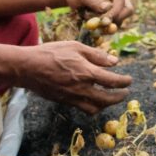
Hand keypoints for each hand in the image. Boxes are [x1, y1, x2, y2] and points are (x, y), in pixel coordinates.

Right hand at [17, 41, 132, 113]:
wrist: (26, 67)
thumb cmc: (51, 53)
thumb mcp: (76, 47)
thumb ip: (96, 55)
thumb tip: (114, 61)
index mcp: (86, 73)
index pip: (112, 81)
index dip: (124, 82)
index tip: (129, 80)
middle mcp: (81, 88)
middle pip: (107, 99)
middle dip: (119, 97)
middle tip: (125, 93)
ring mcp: (71, 97)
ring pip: (94, 108)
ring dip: (106, 105)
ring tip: (110, 98)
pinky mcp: (63, 101)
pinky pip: (82, 108)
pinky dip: (92, 106)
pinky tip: (93, 98)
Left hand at [63, 0, 133, 24]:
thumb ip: (94, 0)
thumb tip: (107, 8)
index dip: (115, 11)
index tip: (105, 21)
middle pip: (128, 8)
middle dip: (119, 18)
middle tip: (105, 26)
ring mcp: (116, 4)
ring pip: (122, 17)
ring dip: (111, 25)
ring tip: (96, 28)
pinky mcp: (112, 12)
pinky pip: (114, 22)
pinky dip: (107, 28)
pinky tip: (96, 29)